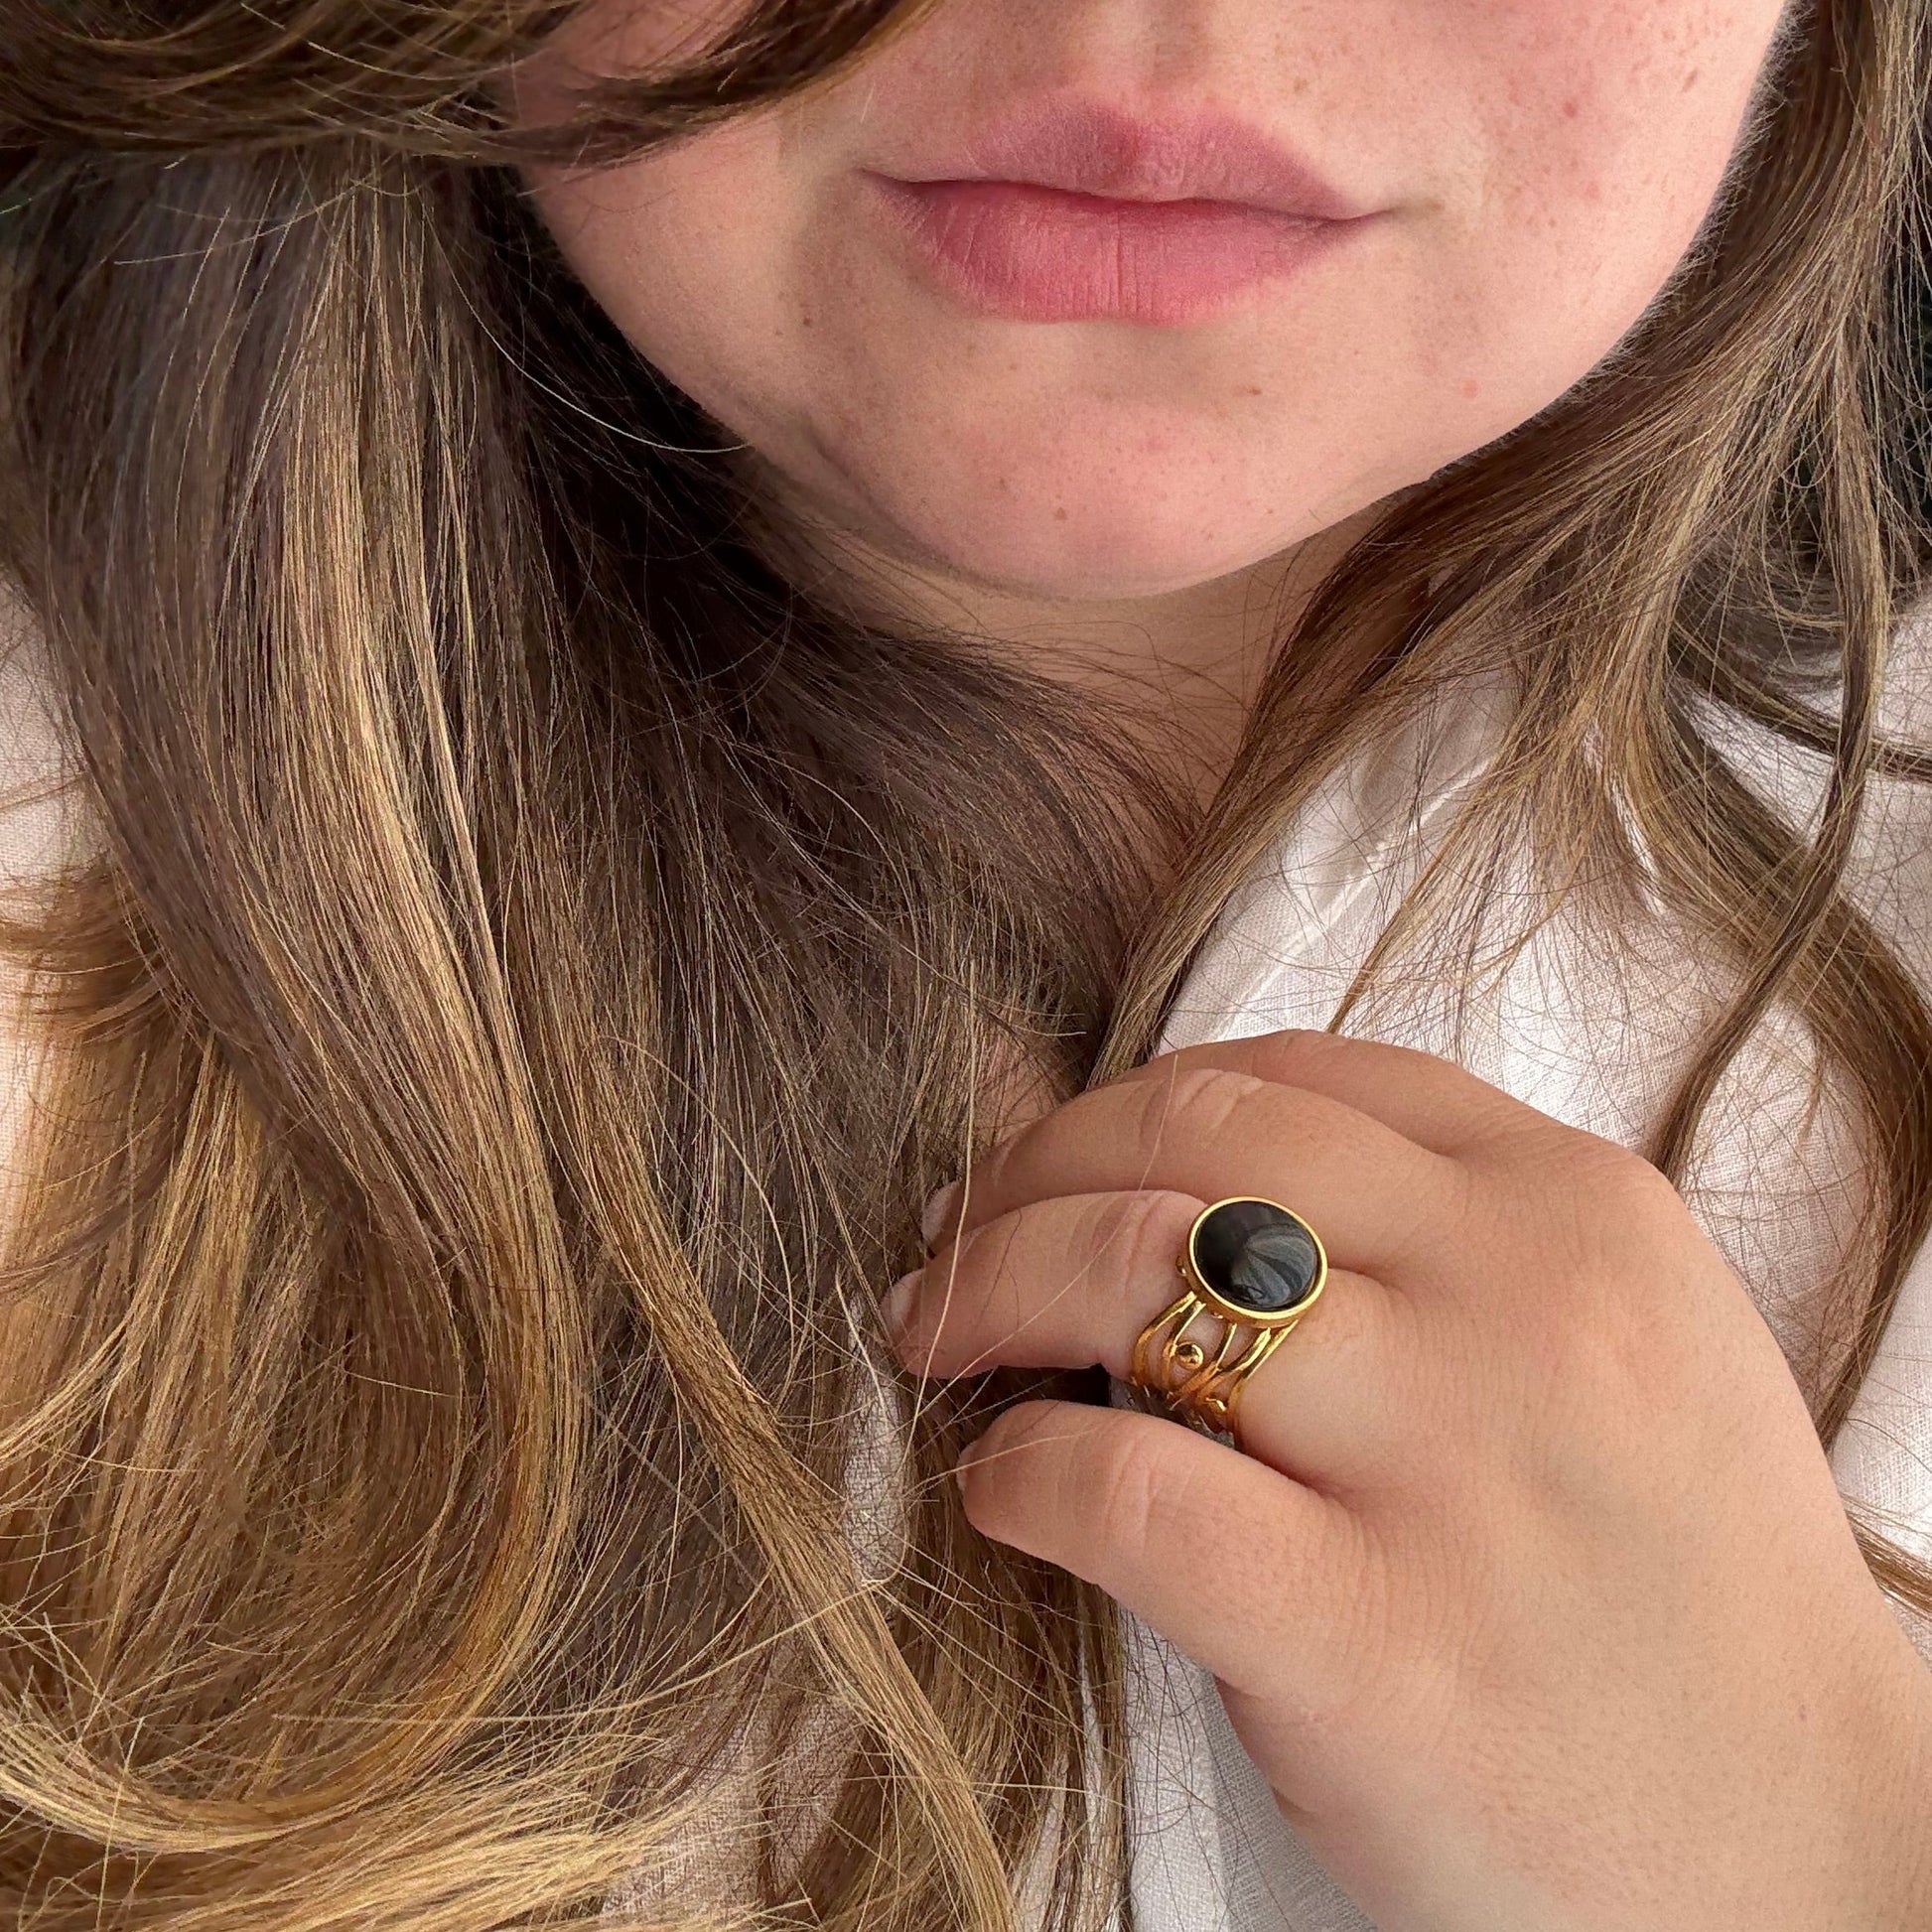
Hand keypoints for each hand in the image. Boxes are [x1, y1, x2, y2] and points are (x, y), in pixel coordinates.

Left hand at [886, 1029, 1931, 1931]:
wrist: (1814, 1852)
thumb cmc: (1673, 1584)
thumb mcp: (1608, 1342)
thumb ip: (1422, 1233)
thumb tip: (1159, 1156)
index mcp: (1573, 1208)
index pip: (1286, 1074)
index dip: (1122, 1103)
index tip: (1050, 1164)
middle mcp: (1521, 1302)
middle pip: (1190, 1140)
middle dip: (1027, 1173)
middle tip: (956, 1244)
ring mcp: (1456, 1467)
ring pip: (1138, 1273)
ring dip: (988, 1291)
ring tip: (938, 1341)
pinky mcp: (1383, 1645)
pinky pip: (1133, 1489)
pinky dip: (1024, 1469)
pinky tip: (1005, 1488)